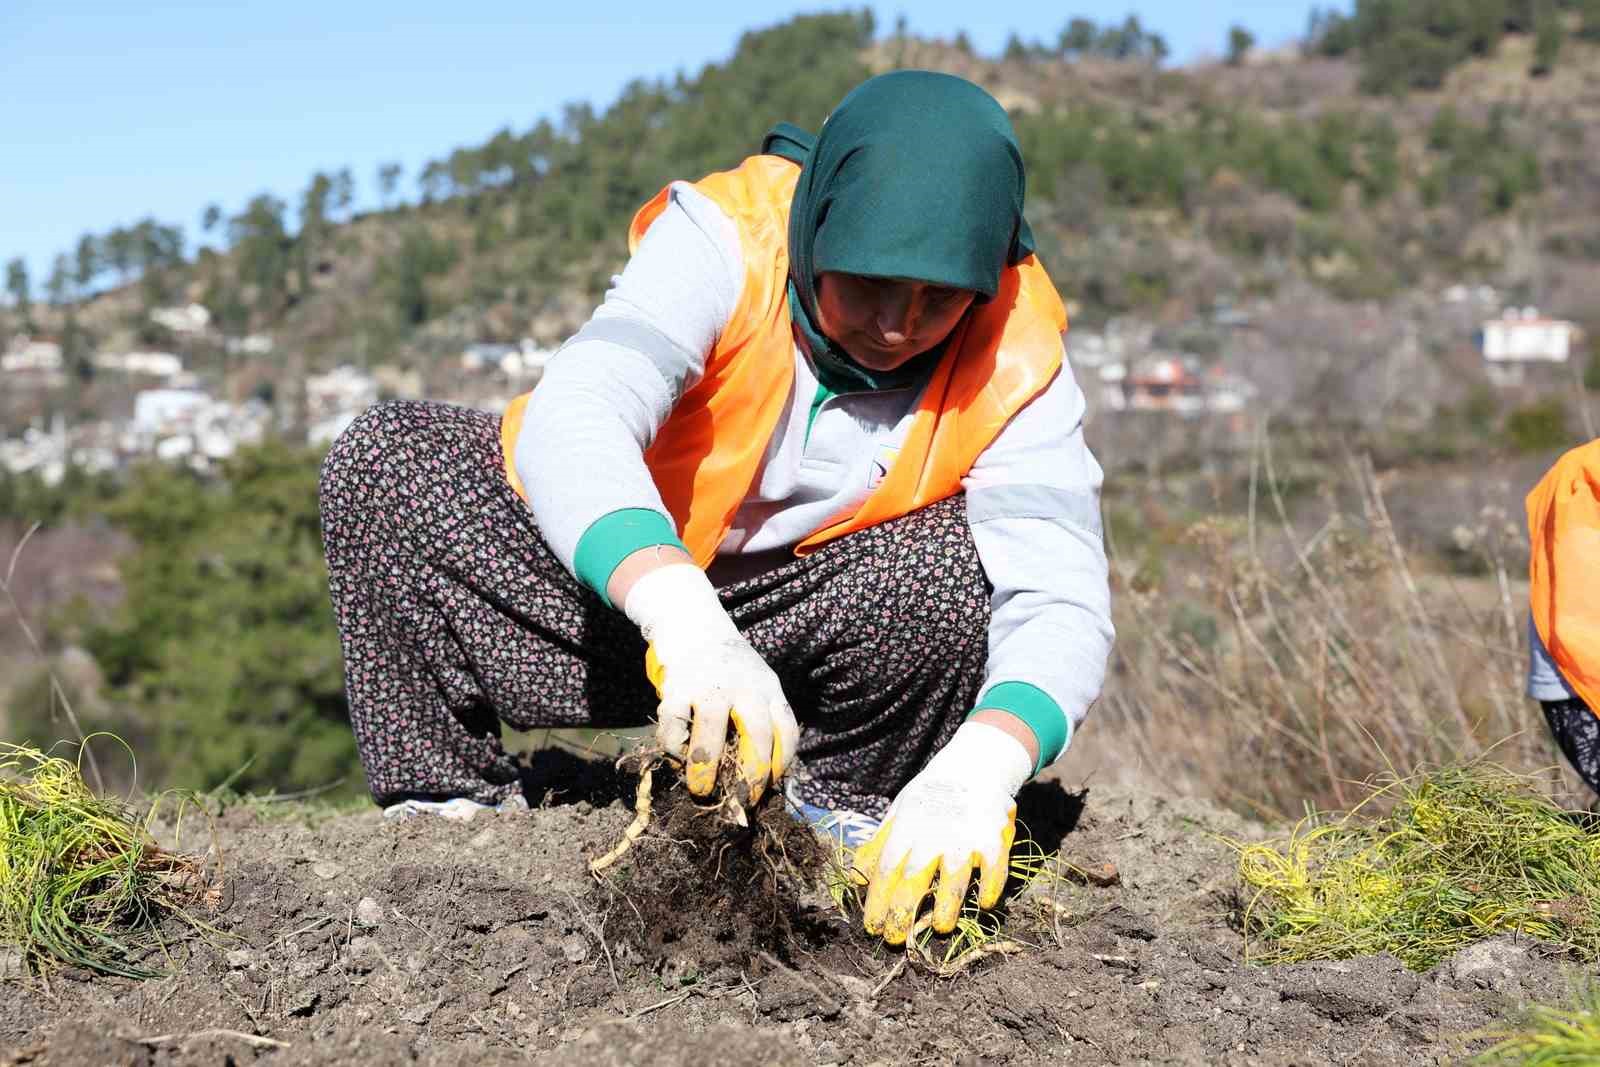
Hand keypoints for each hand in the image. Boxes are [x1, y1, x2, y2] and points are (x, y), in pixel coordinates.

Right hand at [623, 563, 798, 803]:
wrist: (693, 624)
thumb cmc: (728, 665)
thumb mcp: (757, 681)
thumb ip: (762, 716)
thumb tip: (764, 773)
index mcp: (769, 689)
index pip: (787, 732)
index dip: (781, 766)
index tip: (769, 787)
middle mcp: (745, 689)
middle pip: (757, 741)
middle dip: (750, 779)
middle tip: (741, 802)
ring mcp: (709, 689)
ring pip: (711, 742)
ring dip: (706, 773)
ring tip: (702, 790)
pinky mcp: (676, 690)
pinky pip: (675, 732)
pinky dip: (675, 751)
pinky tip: (678, 756)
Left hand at [851, 721, 1032, 944]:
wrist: (974, 766)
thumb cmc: (930, 796)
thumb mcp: (898, 813)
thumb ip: (878, 845)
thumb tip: (855, 877)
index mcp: (906, 829)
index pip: (885, 871)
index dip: (876, 902)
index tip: (871, 927)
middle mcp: (933, 836)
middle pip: (913, 883)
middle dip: (901, 915)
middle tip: (895, 940)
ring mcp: (965, 840)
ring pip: (953, 883)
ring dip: (945, 911)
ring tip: (940, 929)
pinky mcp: (993, 841)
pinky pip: (993, 873)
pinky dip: (988, 890)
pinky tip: (982, 904)